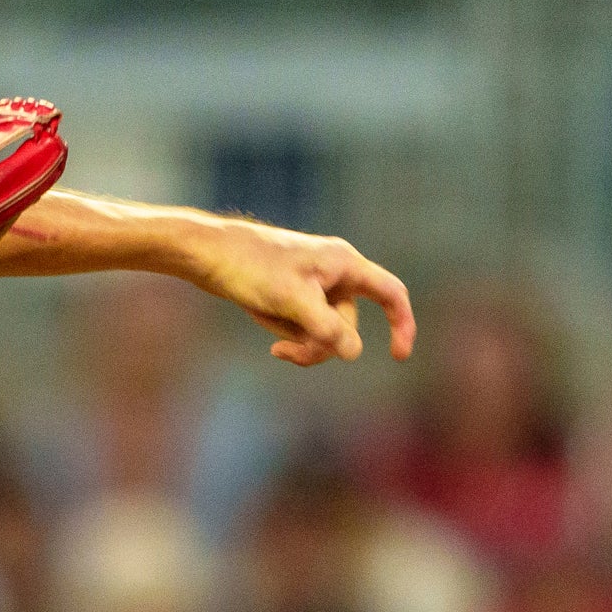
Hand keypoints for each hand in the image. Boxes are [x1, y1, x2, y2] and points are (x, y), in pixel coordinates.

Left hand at [180, 217, 415, 367]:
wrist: (209, 255)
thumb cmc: (250, 269)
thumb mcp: (291, 300)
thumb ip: (324, 327)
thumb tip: (354, 353)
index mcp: (345, 265)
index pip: (390, 293)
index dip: (401, 323)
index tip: (398, 356)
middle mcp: (335, 274)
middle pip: (348, 325)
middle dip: (322, 345)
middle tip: (283, 352)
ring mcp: (314, 286)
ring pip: (324, 330)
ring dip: (302, 343)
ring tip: (274, 346)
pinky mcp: (294, 296)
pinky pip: (304, 327)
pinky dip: (290, 336)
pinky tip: (269, 337)